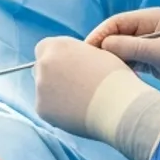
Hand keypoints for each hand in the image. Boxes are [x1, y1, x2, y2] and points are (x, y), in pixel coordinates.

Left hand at [33, 37, 159, 159]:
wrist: (119, 106)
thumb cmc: (116, 79)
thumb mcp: (98, 54)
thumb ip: (79, 55)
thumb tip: (74, 62)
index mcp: (58, 46)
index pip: (45, 48)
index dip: (58, 57)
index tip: (70, 67)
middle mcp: (44, 64)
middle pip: (42, 68)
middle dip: (54, 76)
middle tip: (75, 87)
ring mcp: (40, 87)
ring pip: (44, 90)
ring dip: (57, 94)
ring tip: (82, 102)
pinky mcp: (41, 109)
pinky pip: (47, 109)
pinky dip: (59, 111)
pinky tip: (78, 113)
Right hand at [85, 8, 159, 97]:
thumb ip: (135, 47)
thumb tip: (105, 44)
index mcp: (151, 18)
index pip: (117, 22)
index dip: (100, 34)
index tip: (86, 50)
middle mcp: (148, 29)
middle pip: (116, 35)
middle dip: (103, 49)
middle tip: (89, 66)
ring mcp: (149, 44)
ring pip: (121, 50)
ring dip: (112, 60)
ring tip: (100, 74)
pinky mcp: (151, 60)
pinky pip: (129, 61)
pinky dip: (122, 68)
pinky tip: (118, 79)